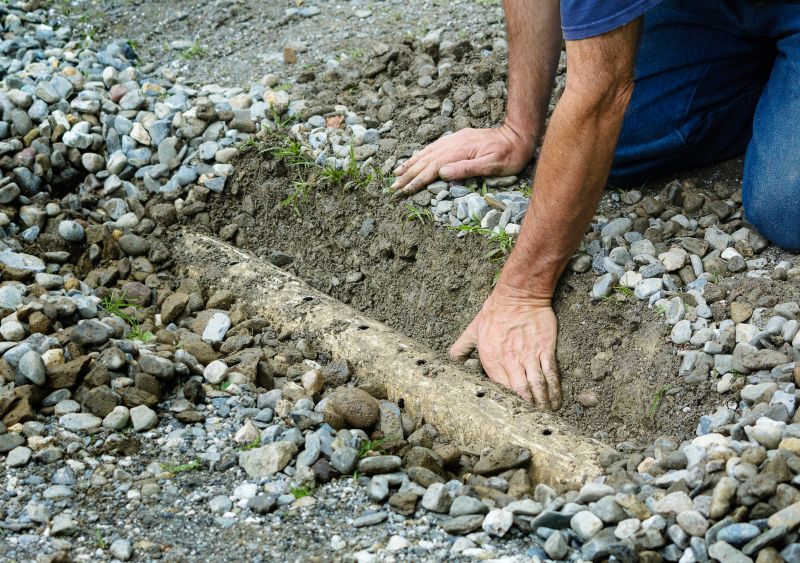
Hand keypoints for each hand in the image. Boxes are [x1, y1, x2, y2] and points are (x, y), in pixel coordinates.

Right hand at [390, 123, 534, 195]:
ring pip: (426, 152)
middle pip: (425, 161)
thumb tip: (441, 173)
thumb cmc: (510, 154)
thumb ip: (466, 168)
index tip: (403, 190)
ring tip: (397, 172)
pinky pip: (434, 147)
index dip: (416, 180)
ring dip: (410, 163)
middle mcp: (453, 144)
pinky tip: (415, 158)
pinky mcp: (457, 139)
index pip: (432, 169)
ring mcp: (454, 140)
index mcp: (459, 152)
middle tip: (393, 186)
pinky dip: (421, 154)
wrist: (518, 133)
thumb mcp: (492, 165)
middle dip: (407, 174)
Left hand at [449, 283, 560, 409]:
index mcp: (492, 359)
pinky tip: (556, 400)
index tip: (511, 416)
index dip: (506, 405)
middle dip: (527, 410)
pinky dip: (555, 389)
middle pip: (521, 393)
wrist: (519, 295)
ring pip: (537, 386)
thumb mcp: (473, 329)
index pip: (499, 389)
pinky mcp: (545, 349)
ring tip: (546, 417)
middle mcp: (510, 360)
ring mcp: (529, 356)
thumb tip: (452, 361)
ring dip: (542, 404)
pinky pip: (551, 373)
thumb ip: (461, 347)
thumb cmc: (494, 311)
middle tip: (532, 422)